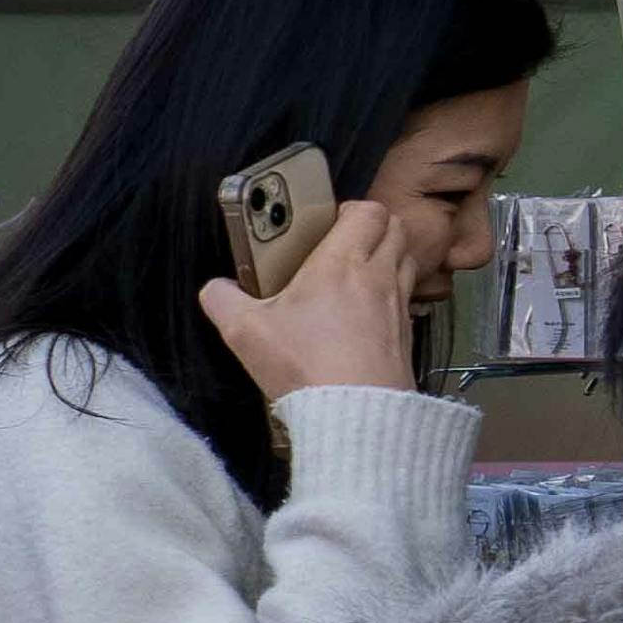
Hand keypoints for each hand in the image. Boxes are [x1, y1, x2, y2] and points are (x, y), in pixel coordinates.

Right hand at [199, 188, 441, 407]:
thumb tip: (215, 288)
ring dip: (389, 257)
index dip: (351, 209)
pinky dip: (393, 294)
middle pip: (396, 228)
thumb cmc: (304, 363)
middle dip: (374, 227)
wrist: (356, 413)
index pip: (368, 211)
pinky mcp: (408, 334)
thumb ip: (223, 300)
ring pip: (407, 260)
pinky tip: (366, 316)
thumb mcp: (245, 331)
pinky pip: (407, 297)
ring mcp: (399, 305)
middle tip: (344, 244)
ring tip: (358, 276)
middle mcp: (378, 276)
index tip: (327, 224)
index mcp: (341, 262)